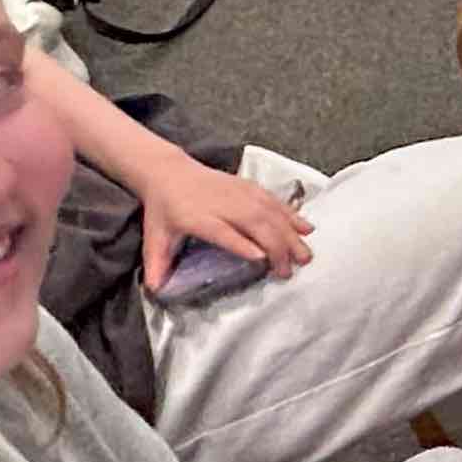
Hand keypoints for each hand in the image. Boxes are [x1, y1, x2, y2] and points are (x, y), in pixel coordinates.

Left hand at [137, 158, 315, 291]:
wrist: (169, 172)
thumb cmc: (164, 210)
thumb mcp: (155, 238)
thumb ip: (157, 264)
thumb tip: (155, 289)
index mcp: (196, 217)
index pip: (221, 231)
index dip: (241, 244)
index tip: (260, 258)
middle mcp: (222, 203)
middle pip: (254, 223)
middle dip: (275, 247)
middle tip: (288, 271)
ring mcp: (239, 192)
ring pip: (270, 212)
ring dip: (291, 234)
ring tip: (305, 256)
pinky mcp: (249, 186)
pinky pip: (275, 201)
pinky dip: (292, 215)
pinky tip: (306, 228)